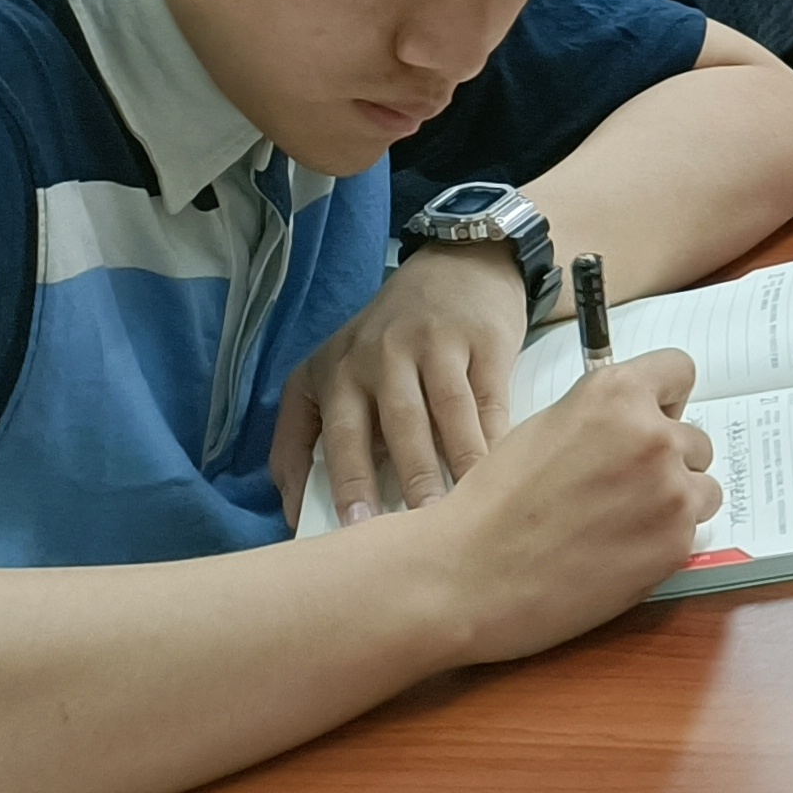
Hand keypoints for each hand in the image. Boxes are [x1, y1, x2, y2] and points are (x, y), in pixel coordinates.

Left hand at [275, 240, 529, 521]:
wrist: (459, 265)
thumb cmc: (388, 339)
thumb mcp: (333, 370)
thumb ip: (305, 434)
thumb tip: (292, 512)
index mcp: (337, 371)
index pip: (337, 435)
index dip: (347, 482)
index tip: (357, 528)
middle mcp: (381, 355)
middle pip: (397, 425)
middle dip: (408, 478)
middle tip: (420, 525)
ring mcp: (435, 342)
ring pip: (446, 412)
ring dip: (457, 462)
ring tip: (464, 507)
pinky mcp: (483, 338)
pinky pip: (487, 397)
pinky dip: (494, 435)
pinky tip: (500, 467)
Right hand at [425, 353, 718, 662]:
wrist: (463, 576)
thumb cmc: (492, 506)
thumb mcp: (546, 428)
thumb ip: (604, 416)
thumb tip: (640, 419)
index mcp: (616, 394)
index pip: (679, 371)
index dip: (664, 400)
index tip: (654, 419)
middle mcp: (653, 434)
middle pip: (694, 439)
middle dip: (666, 461)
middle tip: (618, 492)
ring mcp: (670, 491)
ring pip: (700, 488)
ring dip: (672, 504)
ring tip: (616, 527)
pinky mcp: (674, 545)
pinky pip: (689, 534)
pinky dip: (662, 545)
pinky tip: (615, 555)